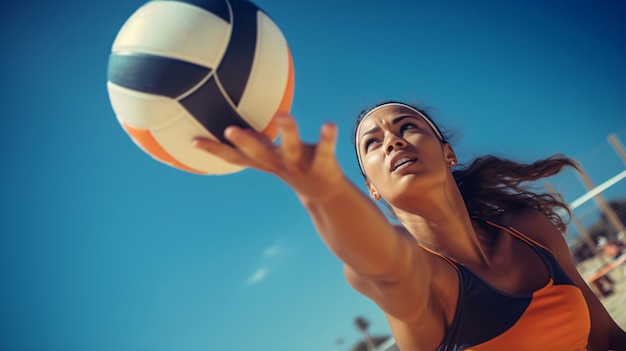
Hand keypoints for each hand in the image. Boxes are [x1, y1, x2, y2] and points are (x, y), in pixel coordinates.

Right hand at [193, 114, 345, 202]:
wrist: (324, 195)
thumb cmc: (294, 167)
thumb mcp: (272, 157)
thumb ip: (254, 144)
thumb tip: (232, 131)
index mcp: (265, 161)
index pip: (235, 157)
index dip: (214, 150)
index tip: (193, 141)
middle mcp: (279, 164)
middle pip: (259, 154)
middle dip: (244, 142)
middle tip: (229, 130)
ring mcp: (300, 164)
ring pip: (292, 148)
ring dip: (288, 132)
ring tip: (284, 115)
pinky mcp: (323, 162)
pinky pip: (325, 148)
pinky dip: (327, 137)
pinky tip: (328, 124)